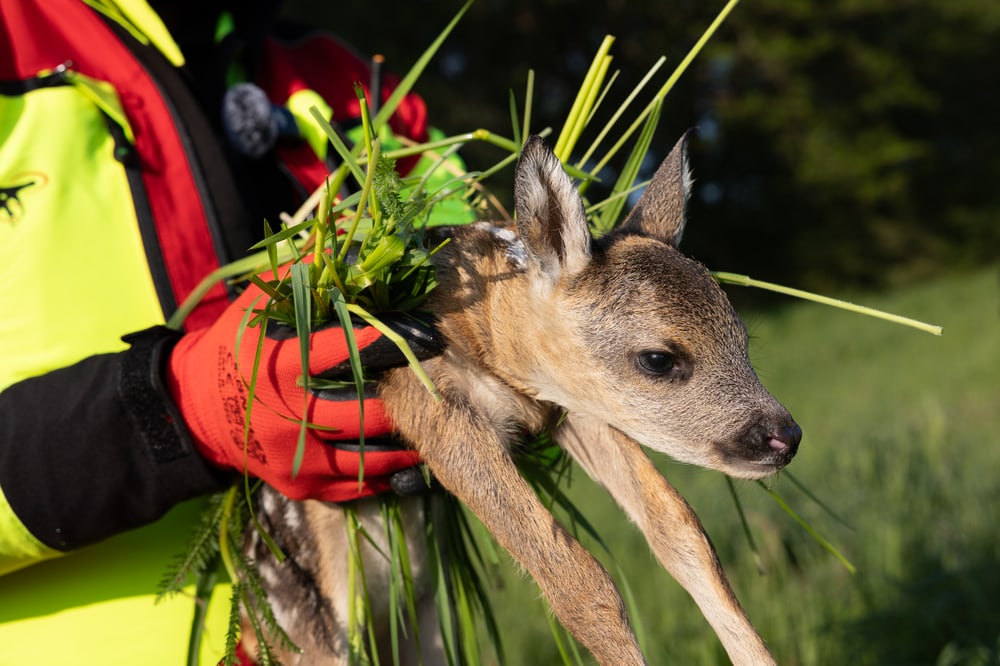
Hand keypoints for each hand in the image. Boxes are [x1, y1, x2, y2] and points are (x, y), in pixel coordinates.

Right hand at [165, 279, 439, 501]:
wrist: (194, 411)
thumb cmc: (236, 347)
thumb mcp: (258, 305)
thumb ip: (302, 271)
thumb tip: (346, 227)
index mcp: (278, 364)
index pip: (343, 351)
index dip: (388, 341)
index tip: (426, 333)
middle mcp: (286, 414)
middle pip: (363, 409)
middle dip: (407, 393)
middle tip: (445, 378)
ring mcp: (294, 456)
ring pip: (367, 454)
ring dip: (407, 439)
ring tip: (442, 420)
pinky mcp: (300, 486)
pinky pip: (356, 486)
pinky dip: (389, 474)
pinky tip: (415, 459)